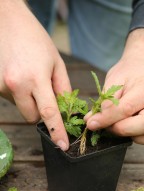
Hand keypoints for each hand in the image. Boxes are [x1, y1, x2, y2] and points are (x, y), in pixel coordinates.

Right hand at [0, 1, 70, 149]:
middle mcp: (15, 84)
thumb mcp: (56, 63)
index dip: (56, 131)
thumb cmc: (35, 40)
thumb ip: (62, 89)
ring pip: (20, 107)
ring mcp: (1, 85)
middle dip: (40, 111)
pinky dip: (16, 92)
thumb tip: (65, 110)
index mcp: (35, 78)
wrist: (6, 21)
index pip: (48, 112)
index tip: (62, 145)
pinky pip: (10, 98)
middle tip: (43, 93)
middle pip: (31, 117)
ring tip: (27, 76)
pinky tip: (17, 75)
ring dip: (27, 99)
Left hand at [85, 29, 143, 151]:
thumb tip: (91, 122)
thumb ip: (104, 102)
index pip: (127, 108)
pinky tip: (137, 136)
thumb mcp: (113, 81)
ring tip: (125, 129)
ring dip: (138, 139)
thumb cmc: (128, 76)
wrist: (143, 70)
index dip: (107, 119)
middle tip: (110, 127)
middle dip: (123, 130)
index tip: (92, 124)